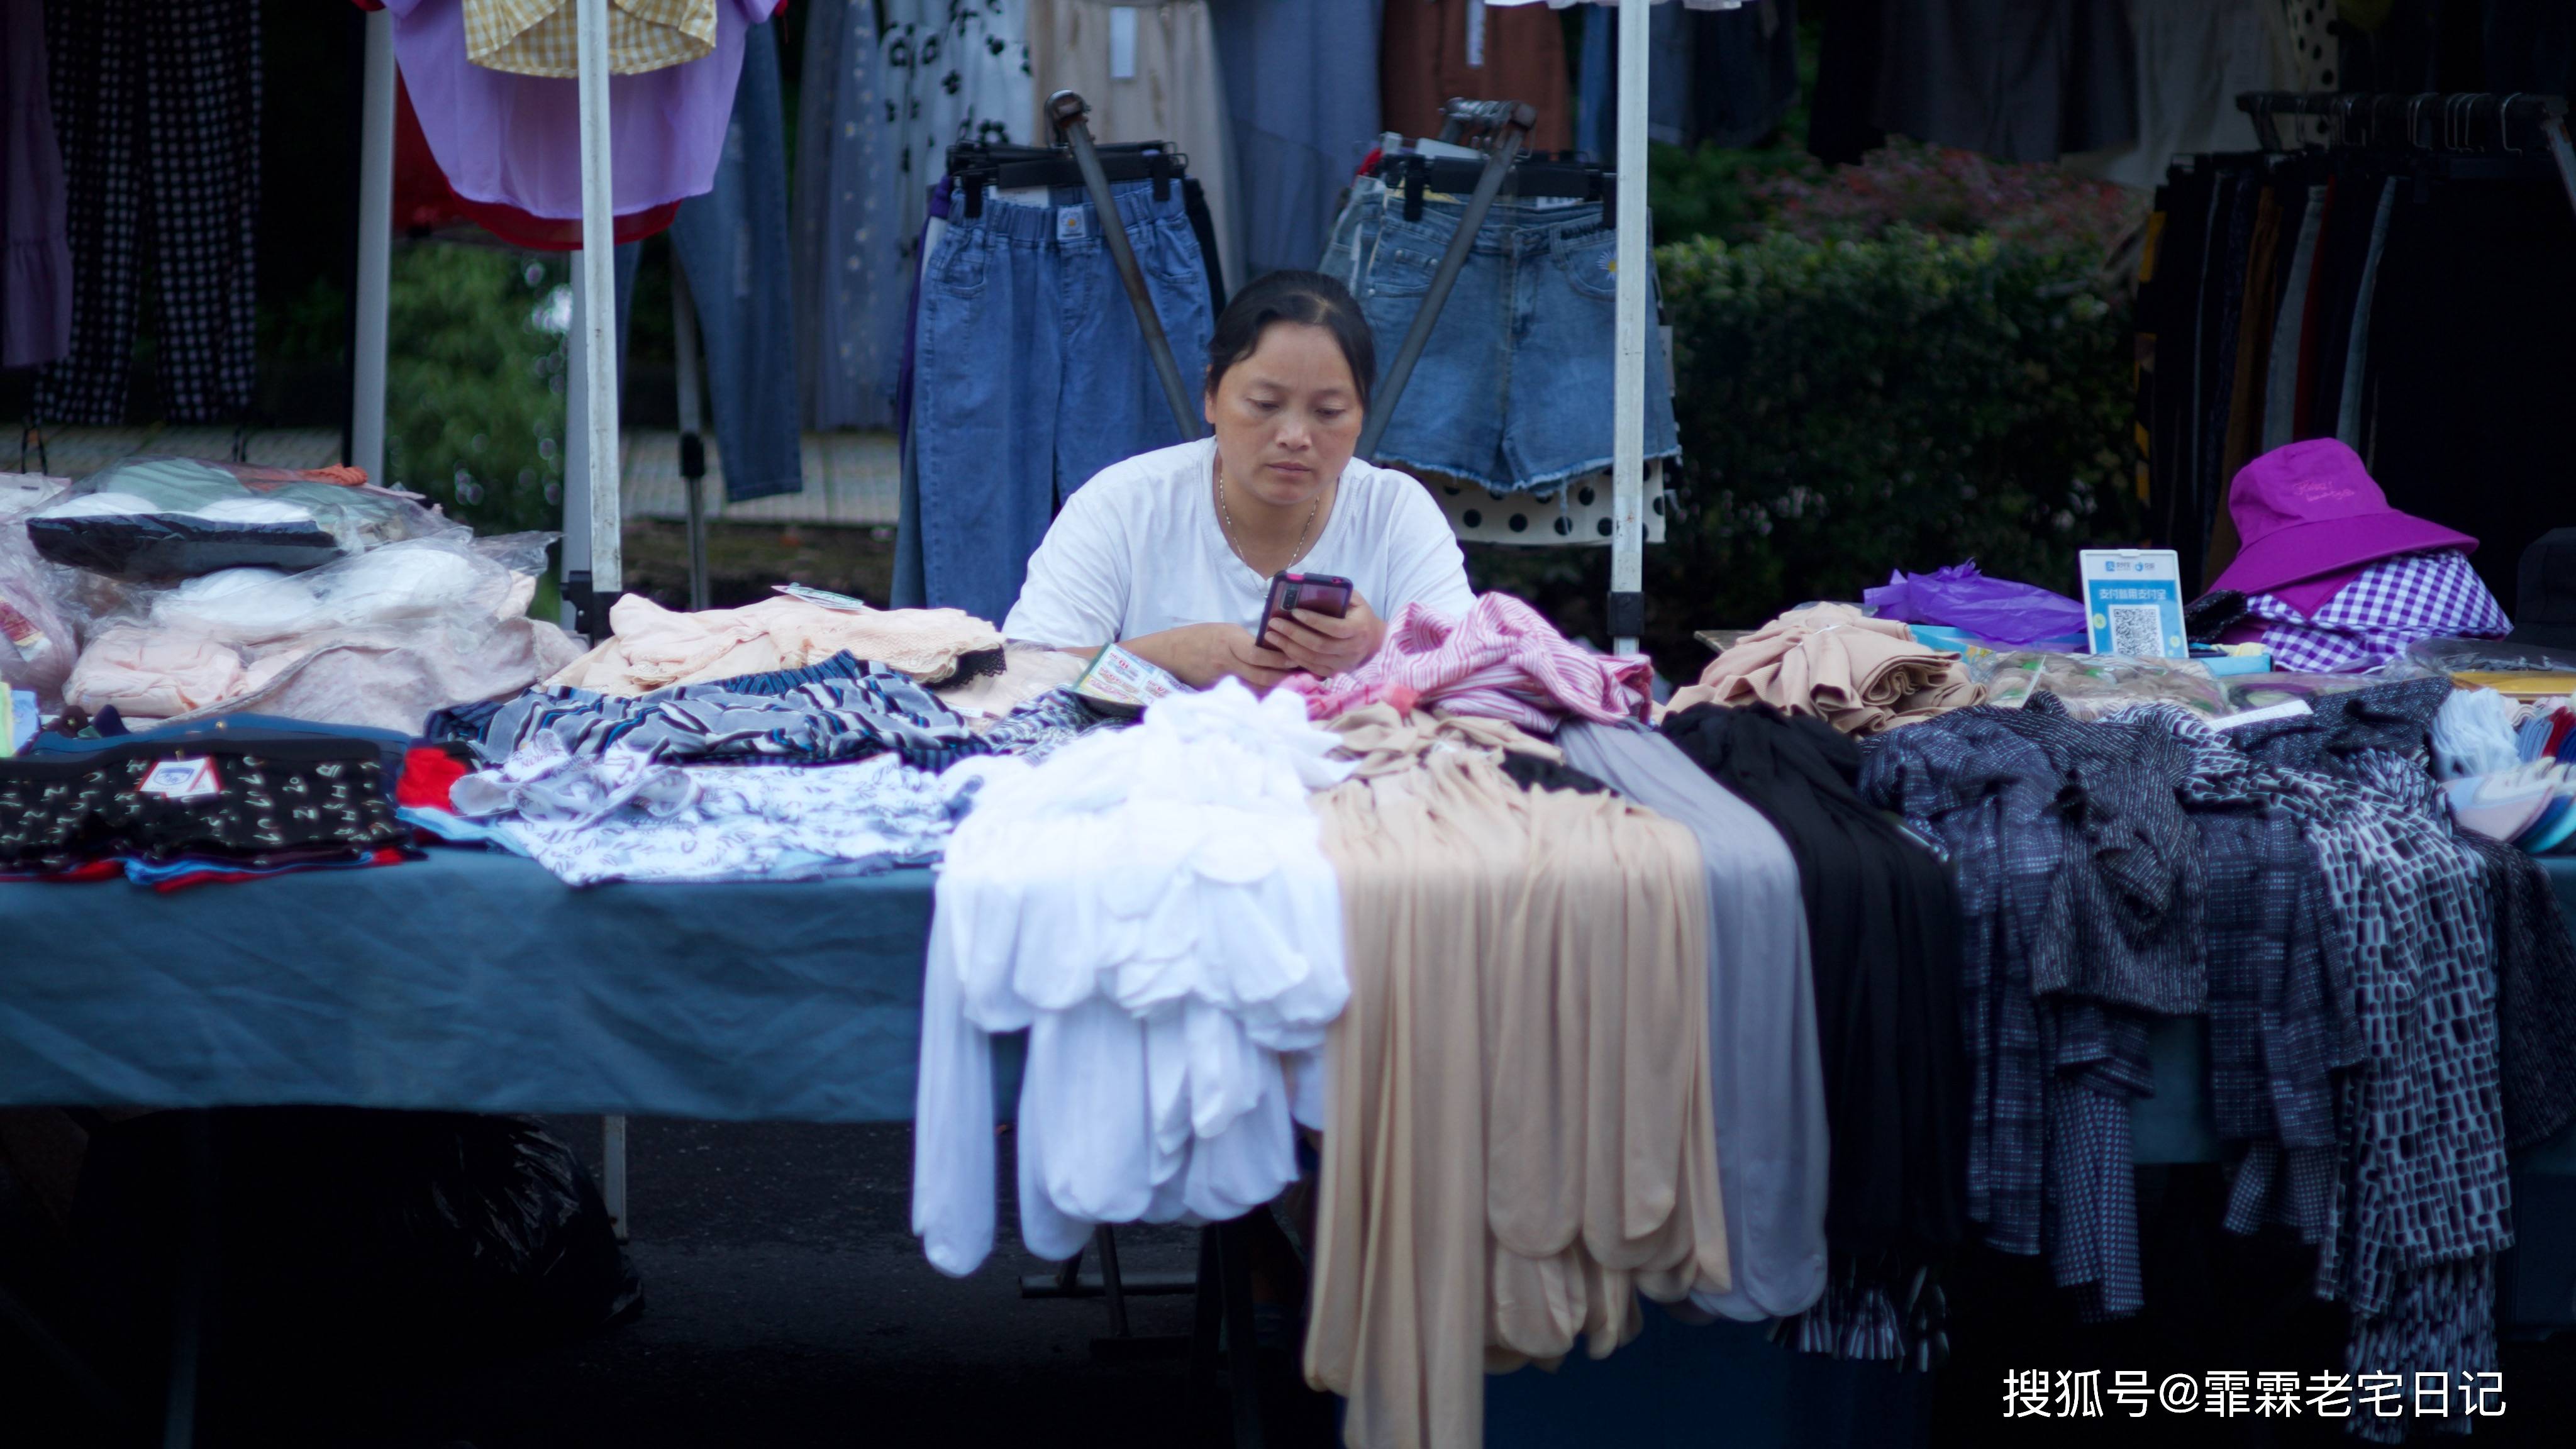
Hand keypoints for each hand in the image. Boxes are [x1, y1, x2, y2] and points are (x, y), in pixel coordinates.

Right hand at [1121, 622, 1298, 692]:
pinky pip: (1246, 696)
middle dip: (1287, 678)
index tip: (1298, 659)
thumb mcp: (1224, 631)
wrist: (1168, 654)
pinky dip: (1263, 697)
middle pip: (1263, 676)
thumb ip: (1248, 642)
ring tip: (1302, 689)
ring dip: (1280, 690)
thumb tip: (1275, 648)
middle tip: (1310, 678)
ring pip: (1258, 689)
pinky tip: (1279, 699)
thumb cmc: (1199, 637)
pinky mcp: (1220, 693)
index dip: (1280, 659)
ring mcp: (1223, 681)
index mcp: (1228, 641)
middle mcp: (1228, 663)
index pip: (1258, 654)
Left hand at [1261, 591, 1386, 678]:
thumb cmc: (1359, 615)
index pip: (1334, 627)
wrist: (1374, 641)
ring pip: (1313, 659)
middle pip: (1319, 645)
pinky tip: (1282, 648)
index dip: (1313, 620)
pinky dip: (1295, 659)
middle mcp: (1353, 649)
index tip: (1294, 611)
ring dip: (1289, 647)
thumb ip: (1339, 594)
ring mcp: (1344, 664)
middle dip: (1294, 634)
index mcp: (1359, 629)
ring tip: (1271, 635)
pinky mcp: (1336, 672)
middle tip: (1274, 623)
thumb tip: (1313, 587)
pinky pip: (1312, 668)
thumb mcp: (1356, 600)